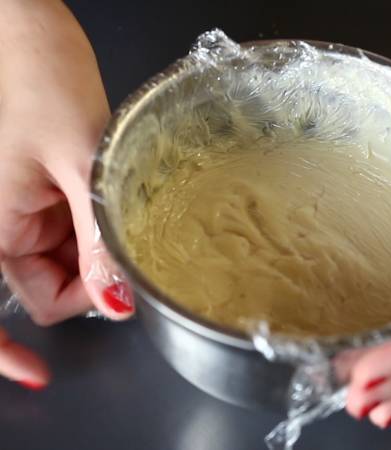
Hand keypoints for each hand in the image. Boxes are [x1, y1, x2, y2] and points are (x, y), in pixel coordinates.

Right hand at [0, 0, 132, 387]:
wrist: (29, 29)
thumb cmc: (37, 77)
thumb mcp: (79, 164)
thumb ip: (98, 237)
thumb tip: (117, 302)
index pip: (15, 308)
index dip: (10, 353)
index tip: (37, 373)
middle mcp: (4, 223)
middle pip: (53, 286)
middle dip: (91, 275)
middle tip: (119, 242)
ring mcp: (25, 209)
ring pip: (70, 258)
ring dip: (99, 243)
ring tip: (109, 196)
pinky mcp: (46, 192)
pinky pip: (75, 229)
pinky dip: (97, 224)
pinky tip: (108, 194)